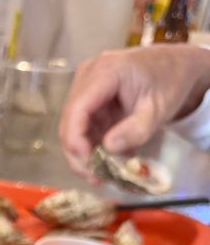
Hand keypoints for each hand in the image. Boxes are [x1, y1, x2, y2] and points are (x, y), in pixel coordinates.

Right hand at [58, 44, 209, 178]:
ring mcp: (84, 87)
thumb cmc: (169, 83)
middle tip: (96, 178)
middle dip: (78, 154)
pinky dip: (92, 146)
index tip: (90, 166)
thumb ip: (136, 129)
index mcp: (105, 72)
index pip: (77, 110)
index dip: (76, 141)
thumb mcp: (159, 109)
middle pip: (69, 121)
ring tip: (104, 173)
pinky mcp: (87, 99)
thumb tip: (109, 147)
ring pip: (71, 128)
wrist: (174, 67)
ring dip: (84, 153)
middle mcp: (87, 76)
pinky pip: (81, 127)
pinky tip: (109, 158)